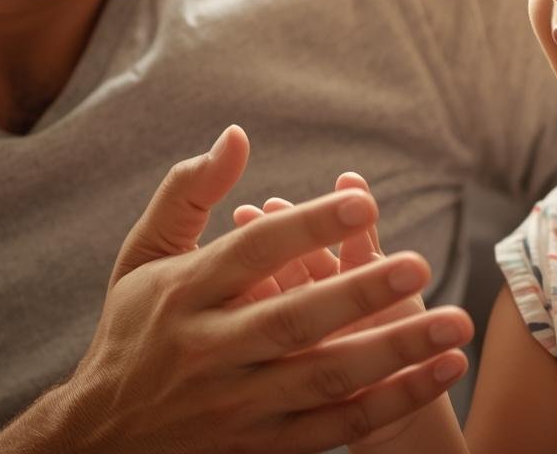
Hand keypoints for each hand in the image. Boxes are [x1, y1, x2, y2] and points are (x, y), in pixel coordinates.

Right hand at [0, 127, 471, 453]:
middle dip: (359, 294)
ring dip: (395, 353)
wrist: (101, 435)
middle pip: (294, 320)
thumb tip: (237, 135)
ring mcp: (239, 403)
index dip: (308, 226)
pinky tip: (440, 372)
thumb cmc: (134, 327)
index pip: (253, 252)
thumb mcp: (145, 254)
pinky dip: (392, 401)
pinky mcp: (261, 445)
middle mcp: (212, 348)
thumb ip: (188, 191)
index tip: (364, 201)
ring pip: (326, 378)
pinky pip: (338, 425)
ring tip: (455, 327)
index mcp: (186, 292)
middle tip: (419, 265)